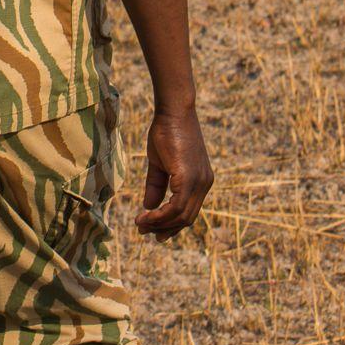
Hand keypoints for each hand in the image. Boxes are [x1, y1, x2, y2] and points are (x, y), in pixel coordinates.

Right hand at [135, 107, 211, 237]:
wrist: (173, 112)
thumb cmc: (166, 132)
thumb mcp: (159, 163)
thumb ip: (156, 186)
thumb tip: (149, 206)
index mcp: (201, 180)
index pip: (188, 210)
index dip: (171, 223)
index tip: (153, 230)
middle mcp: (204, 184)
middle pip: (186, 218)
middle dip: (165, 228)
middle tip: (145, 232)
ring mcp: (199, 182)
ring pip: (181, 216)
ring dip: (159, 223)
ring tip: (140, 224)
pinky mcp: (189, 179)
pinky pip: (176, 207)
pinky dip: (160, 215)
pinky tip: (145, 215)